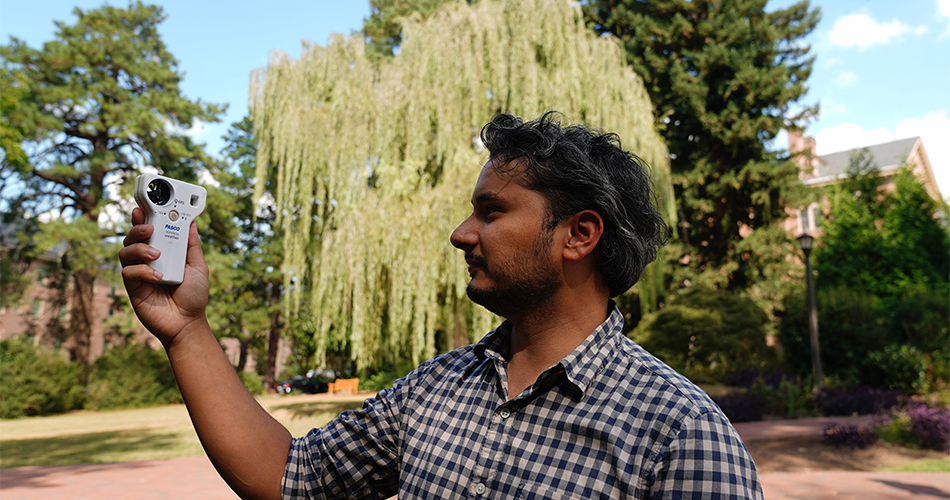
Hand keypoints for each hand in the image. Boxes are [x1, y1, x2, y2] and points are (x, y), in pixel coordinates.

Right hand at [118, 206, 209, 346]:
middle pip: (132, 237)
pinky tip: (157, 277)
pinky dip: (142, 271)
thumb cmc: (193, 295)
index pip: (150, 230)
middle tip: (149, 227)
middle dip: (137, 228)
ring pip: (125, 251)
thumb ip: (192, 246)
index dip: (144, 217)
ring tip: (155, 254)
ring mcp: (139, 272)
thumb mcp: (198, 267)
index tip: (143, 207)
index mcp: (163, 252)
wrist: (187, 322)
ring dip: (139, 248)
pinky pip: (128, 272)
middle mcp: (147, 259)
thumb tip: (192, 223)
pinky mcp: (132, 287)